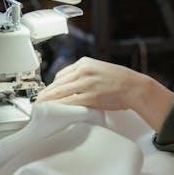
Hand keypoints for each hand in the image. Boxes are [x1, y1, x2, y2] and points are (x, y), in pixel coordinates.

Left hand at [36, 57, 173, 131]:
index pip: (61, 74)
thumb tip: (72, 84)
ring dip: (48, 102)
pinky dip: (59, 107)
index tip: (48, 92)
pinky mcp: (89, 97)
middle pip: (57, 83)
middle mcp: (83, 71)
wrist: (134, 87)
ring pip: (60, 93)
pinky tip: (53, 111)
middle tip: (38, 102)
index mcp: (85, 62)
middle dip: (46, 94)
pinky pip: (69, 103)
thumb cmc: (121, 80)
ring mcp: (86, 84)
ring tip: (41, 108)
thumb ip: (85, 74)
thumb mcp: (100, 69)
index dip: (52, 85)